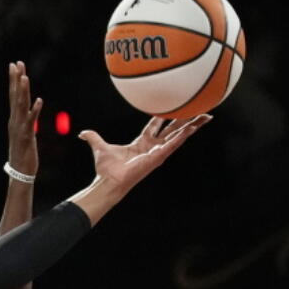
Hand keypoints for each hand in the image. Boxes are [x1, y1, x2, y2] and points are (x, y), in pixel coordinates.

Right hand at [7, 61, 42, 175]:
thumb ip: (25, 121)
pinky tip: (39, 101)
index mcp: (14, 119)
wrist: (20, 172)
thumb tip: (27, 111)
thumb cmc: (23, 154)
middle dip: (16, 80)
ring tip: (25, 77)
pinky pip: (32, 121)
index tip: (14, 65)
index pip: (13, 96)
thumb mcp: (23, 134)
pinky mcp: (27, 136)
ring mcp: (20, 128)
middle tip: (17, 63)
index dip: (14, 80)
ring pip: (21, 106)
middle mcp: (15, 121)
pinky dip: (34, 110)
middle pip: (15, 97)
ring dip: (23, 91)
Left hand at [78, 114, 210, 194]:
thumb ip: (93, 138)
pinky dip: (183, 136)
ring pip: (178, 136)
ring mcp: (157, 152)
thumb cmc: (106, 169)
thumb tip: (82, 133)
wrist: (109, 182)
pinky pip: (173, 144)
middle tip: (200, 111)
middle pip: (173, 130)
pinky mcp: (158, 157)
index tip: (172, 106)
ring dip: (192, 126)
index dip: (163, 116)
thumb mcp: (99, 147)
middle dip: (186, 120)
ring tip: (206, 116)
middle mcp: (152, 147)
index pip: (155, 126)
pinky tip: (193, 127)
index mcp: (141, 143)